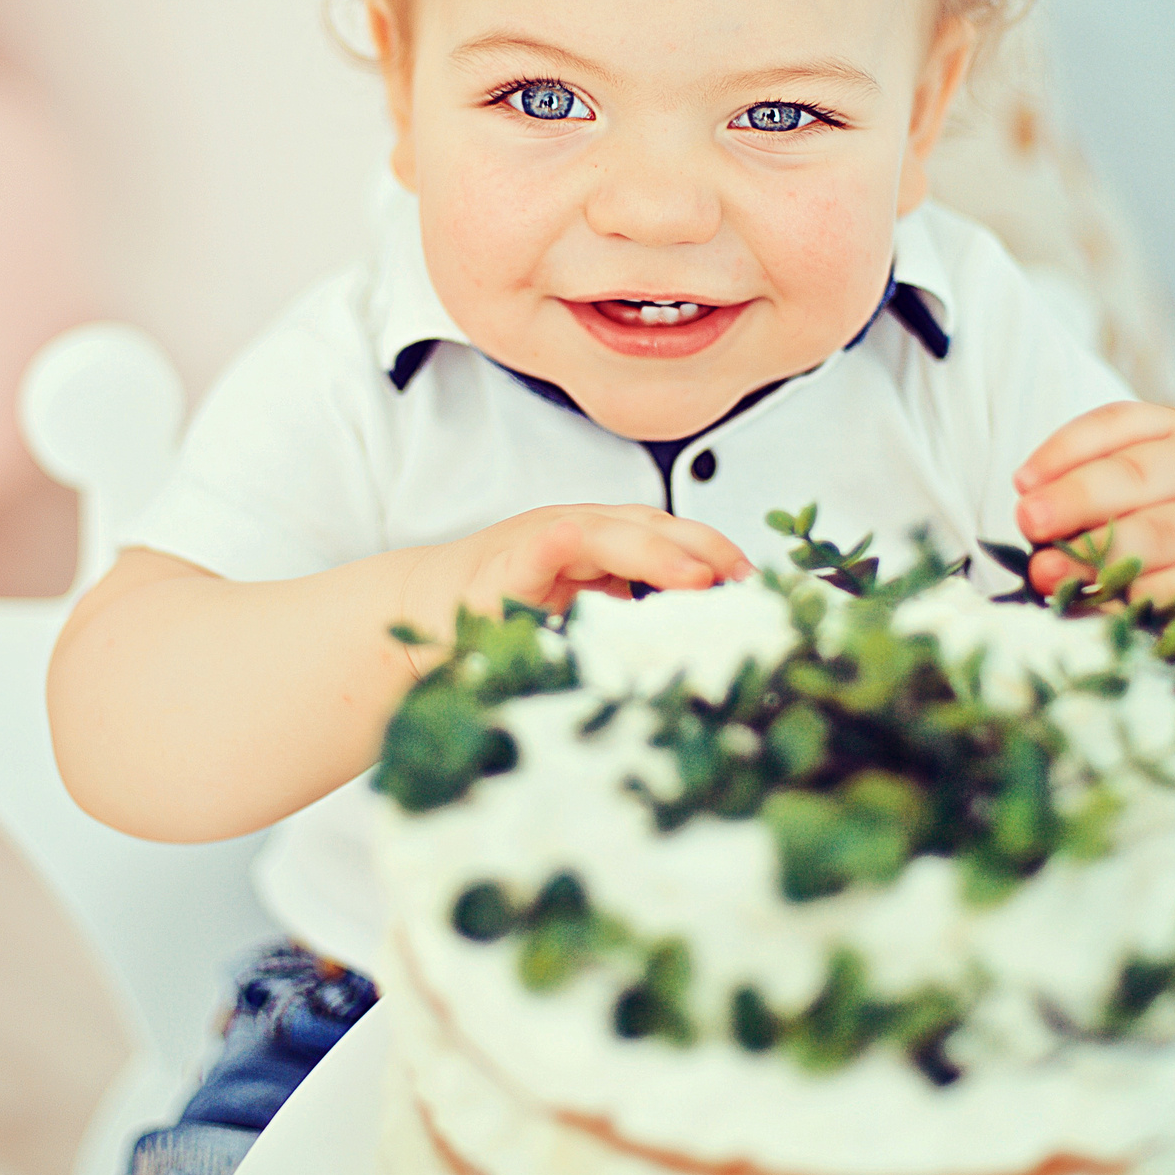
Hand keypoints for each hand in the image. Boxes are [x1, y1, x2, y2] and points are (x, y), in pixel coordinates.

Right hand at [404, 504, 751, 642]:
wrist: (418, 617)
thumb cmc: (500, 622)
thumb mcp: (579, 621)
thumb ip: (627, 621)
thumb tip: (696, 650)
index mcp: (600, 546)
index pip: (669, 536)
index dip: (715, 552)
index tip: (755, 585)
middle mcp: (577, 533)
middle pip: (650, 524)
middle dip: (704, 548)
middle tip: (745, 581)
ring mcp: (541, 542)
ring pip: (607, 531)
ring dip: (657, 552)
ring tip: (699, 578)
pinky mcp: (506, 565)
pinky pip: (542, 549)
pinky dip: (562, 545)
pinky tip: (579, 549)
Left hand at [1013, 402, 1174, 668]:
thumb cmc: (1173, 541)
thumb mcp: (1136, 501)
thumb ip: (1088, 498)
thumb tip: (1029, 509)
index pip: (1116, 424)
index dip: (1063, 451)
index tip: (1021, 483)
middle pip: (1135, 474)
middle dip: (1073, 498)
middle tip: (1028, 521)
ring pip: (1159, 531)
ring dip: (1094, 554)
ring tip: (1046, 572)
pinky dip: (1138, 596)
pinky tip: (1101, 605)